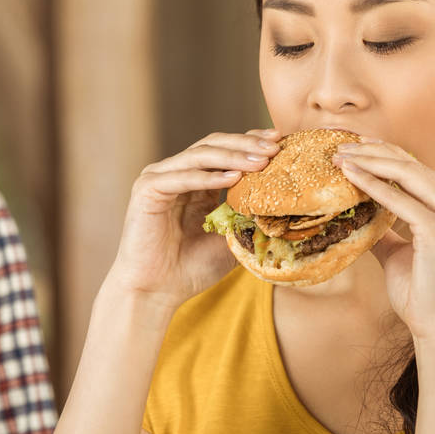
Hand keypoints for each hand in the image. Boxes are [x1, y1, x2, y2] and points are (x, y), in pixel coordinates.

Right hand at [107, 128, 281, 310]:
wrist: (156, 292)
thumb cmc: (191, 268)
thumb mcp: (231, 238)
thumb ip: (249, 217)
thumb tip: (287, 205)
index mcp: (195, 181)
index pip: (225, 150)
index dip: (252, 142)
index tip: (281, 141)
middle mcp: (176, 173)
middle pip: (214, 145)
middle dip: (246, 144)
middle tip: (275, 146)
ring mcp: (159, 177)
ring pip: (200, 155)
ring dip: (233, 156)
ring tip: (261, 161)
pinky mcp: (147, 188)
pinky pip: (182, 177)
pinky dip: (208, 176)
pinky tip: (233, 177)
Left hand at [332, 139, 434, 340]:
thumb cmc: (423, 297)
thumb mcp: (403, 253)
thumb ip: (388, 229)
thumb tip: (361, 214)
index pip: (423, 173)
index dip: (390, 156)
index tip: (360, 147)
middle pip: (416, 166)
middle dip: (376, 151)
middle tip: (343, 145)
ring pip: (409, 174)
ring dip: (371, 161)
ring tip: (342, 156)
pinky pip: (401, 200)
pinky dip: (373, 185)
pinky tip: (350, 176)